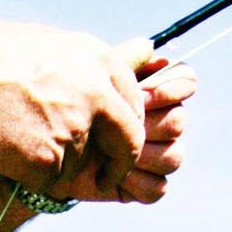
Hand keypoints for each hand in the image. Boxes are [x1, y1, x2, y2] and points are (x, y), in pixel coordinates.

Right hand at [0, 16, 153, 191]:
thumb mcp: (50, 46)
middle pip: (128, 142)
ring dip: (56, 162)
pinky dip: (31, 173)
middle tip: (106, 176)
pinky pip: (51, 180)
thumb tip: (110, 84)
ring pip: (81, 163)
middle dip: (119, 163)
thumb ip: (85, 71)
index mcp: (99, 61)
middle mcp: (96, 94)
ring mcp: (74, 128)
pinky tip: (6, 149)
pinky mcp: (49, 159)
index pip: (134, 105)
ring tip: (16, 136)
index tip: (115, 142)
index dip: (124, 129)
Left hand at [61, 48, 193, 205]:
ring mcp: (157, 155)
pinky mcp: (145, 185)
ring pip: (174, 156)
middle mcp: (163, 122)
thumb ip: (120, 62)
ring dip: (142, 155)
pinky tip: (112, 177)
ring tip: (109, 153)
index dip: (175, 88)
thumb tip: (147, 45)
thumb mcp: (91, 80)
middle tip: (115, 125)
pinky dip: (136, 183)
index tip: (146, 95)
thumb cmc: (69, 108)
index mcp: (155, 92)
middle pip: (179, 121)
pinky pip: (159, 187)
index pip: (186, 81)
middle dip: (149, 124)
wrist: (45, 151)